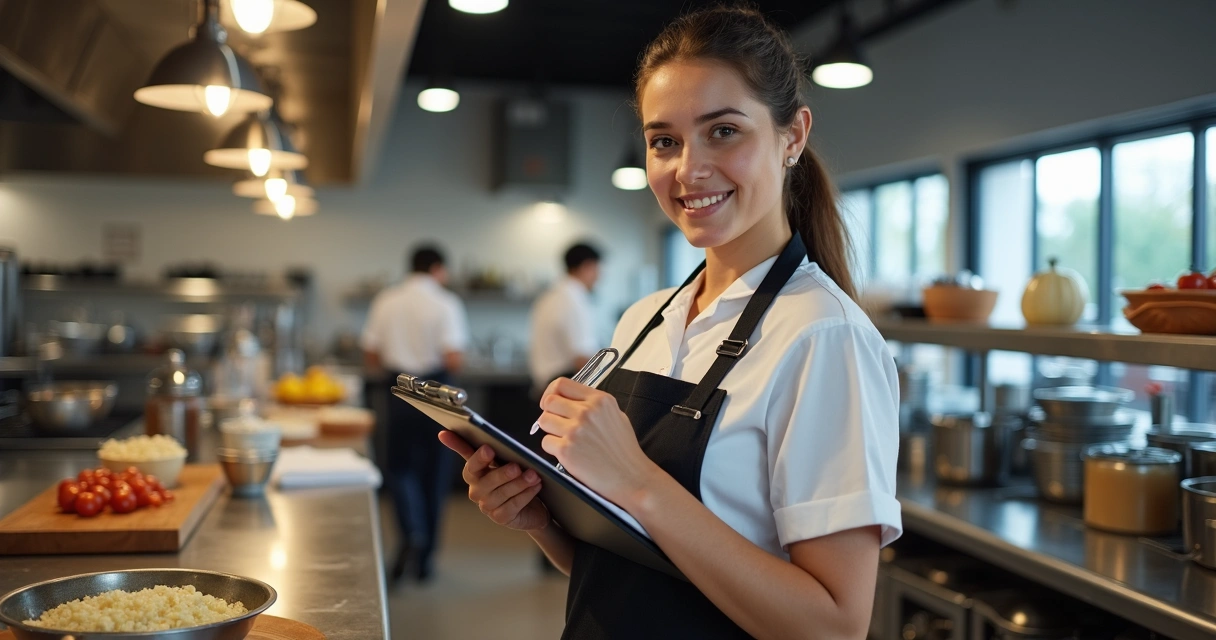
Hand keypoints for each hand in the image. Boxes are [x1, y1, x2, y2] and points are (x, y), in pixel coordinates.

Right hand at [438, 432, 550, 531]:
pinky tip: (536, 487)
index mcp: (475, 472)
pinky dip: (525, 495)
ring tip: (533, 475)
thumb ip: (498, 449)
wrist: (533, 508)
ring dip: (518, 484)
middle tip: (516, 467)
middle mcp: (477, 490)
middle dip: (501, 474)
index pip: (470, 462)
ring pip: (500, 494)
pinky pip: (512, 505)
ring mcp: (487, 505)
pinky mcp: (500, 517)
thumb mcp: (507, 462)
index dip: (471, 454)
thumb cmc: (517, 480)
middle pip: (484, 481)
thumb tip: (494, 431)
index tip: (487, 448)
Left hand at [537, 378, 657, 506]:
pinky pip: (545, 442)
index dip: (551, 392)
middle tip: (557, 424)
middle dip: (550, 412)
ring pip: (543, 421)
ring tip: (566, 440)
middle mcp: (587, 412)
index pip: (562, 384)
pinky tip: (569, 453)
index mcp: (600, 400)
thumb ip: (593, 405)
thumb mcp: (616, 416)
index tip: (550, 401)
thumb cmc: (624, 451)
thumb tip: (570, 400)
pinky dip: (553, 449)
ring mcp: (576, 430)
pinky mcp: (566, 450)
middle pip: (549, 401)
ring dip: (550, 431)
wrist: (631, 478)